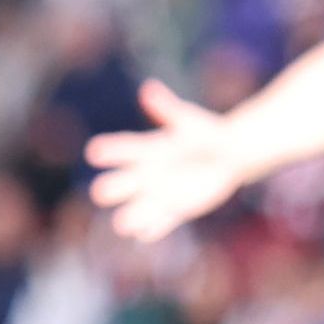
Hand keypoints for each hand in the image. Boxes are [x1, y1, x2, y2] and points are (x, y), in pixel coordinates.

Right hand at [83, 81, 259, 241]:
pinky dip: (151, 231)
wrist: (229, 156)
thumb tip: (148, 89)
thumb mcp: (189, 120)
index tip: (94, 152)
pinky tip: (145, 234)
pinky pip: (158, 227)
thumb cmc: (206, 133)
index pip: (122, 149)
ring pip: (135, 211)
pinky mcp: (174, 212)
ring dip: (128, 217)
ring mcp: (158, 195)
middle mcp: (146, 175)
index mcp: (146, 150)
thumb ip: (168, 108)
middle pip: (120, 184)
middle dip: (111, 188)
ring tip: (122, 223)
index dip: (108, 151)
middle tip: (101, 191)